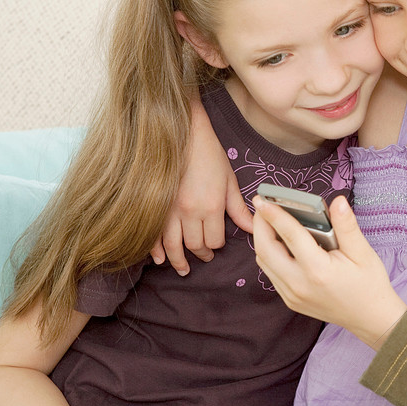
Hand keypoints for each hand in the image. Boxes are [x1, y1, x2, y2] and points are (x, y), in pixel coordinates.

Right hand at [150, 102, 253, 274]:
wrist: (182, 136)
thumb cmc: (209, 156)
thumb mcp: (229, 181)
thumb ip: (238, 209)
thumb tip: (253, 228)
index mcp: (211, 206)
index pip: (215, 240)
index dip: (218, 245)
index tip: (218, 244)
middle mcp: (189, 212)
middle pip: (195, 245)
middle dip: (202, 254)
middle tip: (205, 258)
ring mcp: (168, 210)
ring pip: (172, 245)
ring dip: (178, 260)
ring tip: (183, 269)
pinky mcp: (153, 206)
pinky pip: (153, 235)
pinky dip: (155, 250)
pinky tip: (160, 260)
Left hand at [254, 195, 406, 348]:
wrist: (370, 318)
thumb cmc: (369, 284)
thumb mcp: (363, 253)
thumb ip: (347, 226)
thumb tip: (338, 201)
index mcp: (318, 270)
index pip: (290, 236)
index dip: (275, 214)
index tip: (264, 198)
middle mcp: (300, 285)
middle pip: (266, 250)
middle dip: (260, 225)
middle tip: (263, 206)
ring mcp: (292, 295)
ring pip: (264, 263)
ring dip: (262, 240)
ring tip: (268, 221)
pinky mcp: (290, 300)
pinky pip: (271, 274)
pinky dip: (270, 255)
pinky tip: (279, 242)